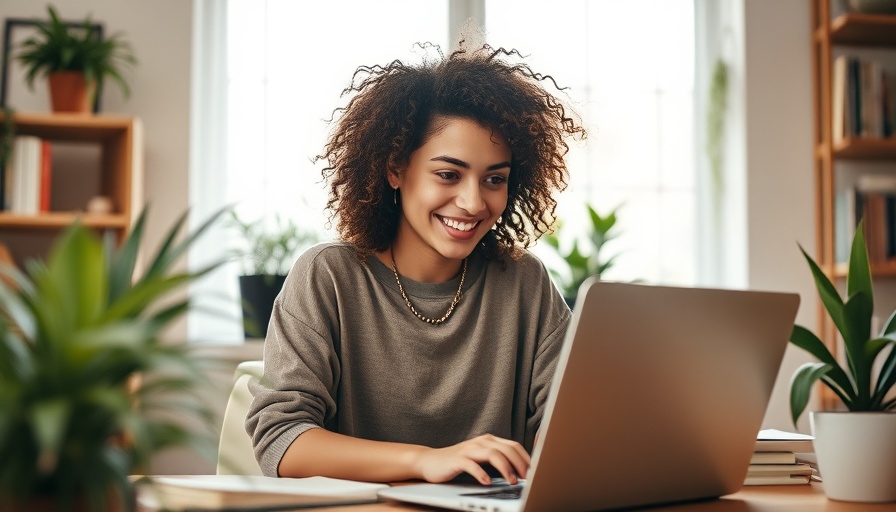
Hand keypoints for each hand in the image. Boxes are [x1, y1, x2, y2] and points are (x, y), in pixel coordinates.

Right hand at [413, 434, 529, 484]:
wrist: (430, 461)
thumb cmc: (458, 462)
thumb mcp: (480, 458)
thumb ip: (497, 460)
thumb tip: (519, 472)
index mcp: (489, 441)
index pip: (514, 446)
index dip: (526, 458)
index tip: (535, 472)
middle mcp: (481, 442)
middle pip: (507, 449)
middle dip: (520, 464)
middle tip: (527, 479)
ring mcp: (469, 450)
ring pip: (493, 454)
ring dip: (506, 468)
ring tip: (512, 481)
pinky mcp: (457, 459)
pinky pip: (472, 465)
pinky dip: (482, 473)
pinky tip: (487, 482)